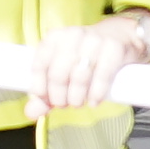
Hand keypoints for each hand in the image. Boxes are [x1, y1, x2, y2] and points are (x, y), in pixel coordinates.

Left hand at [28, 12, 149, 111]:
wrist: (118, 37)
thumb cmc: (85, 57)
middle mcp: (72, 35)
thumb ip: (46, 93)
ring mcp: (94, 40)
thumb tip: (31, 113)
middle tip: (66, 104)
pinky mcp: (113, 47)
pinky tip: (95, 101)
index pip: (39, 66)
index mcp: (54, 38)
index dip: (41, 89)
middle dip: (60, 96)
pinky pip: (103, 74)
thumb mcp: (63, 71)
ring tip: (80, 103)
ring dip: (77, 97)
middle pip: (58, 73)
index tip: (48, 101)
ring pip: (80, 75)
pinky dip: (97, 92)